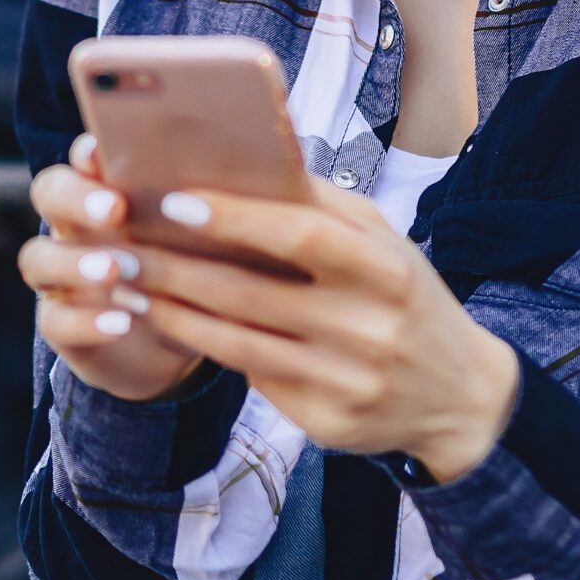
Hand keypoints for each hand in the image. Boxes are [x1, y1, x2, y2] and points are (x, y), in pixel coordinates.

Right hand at [16, 134, 209, 402]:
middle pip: (50, 192)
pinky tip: (121, 322)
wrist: (175, 340)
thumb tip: (269, 164)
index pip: (85, 156)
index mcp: (110, 190)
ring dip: (74, 261)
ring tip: (113, 271)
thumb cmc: (197, 267)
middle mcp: (75, 225)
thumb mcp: (209, 234)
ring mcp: (61, 275)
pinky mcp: (61, 324)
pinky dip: (86, 321)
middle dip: (76, 196)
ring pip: (38, 258)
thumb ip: (218, 201)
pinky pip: (56, 320)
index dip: (90, 151)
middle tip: (114, 208)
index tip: (106, 149)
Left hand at [116, 177, 520, 481]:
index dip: (236, 217)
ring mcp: (346, 382)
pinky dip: (202, 347)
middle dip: (176, 267)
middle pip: (252, 293)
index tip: (175, 200)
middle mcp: (368, 328)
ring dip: (172, 310)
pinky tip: (165, 322)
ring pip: (237, 343)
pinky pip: (251, 379)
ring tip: (126, 282)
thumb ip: (322, 206)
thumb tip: (249, 157)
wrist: (460, 398)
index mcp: (387, 270)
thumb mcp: (386, 243)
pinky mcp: (326, 422)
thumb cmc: (407, 298)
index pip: (300, 236)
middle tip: (119, 244)